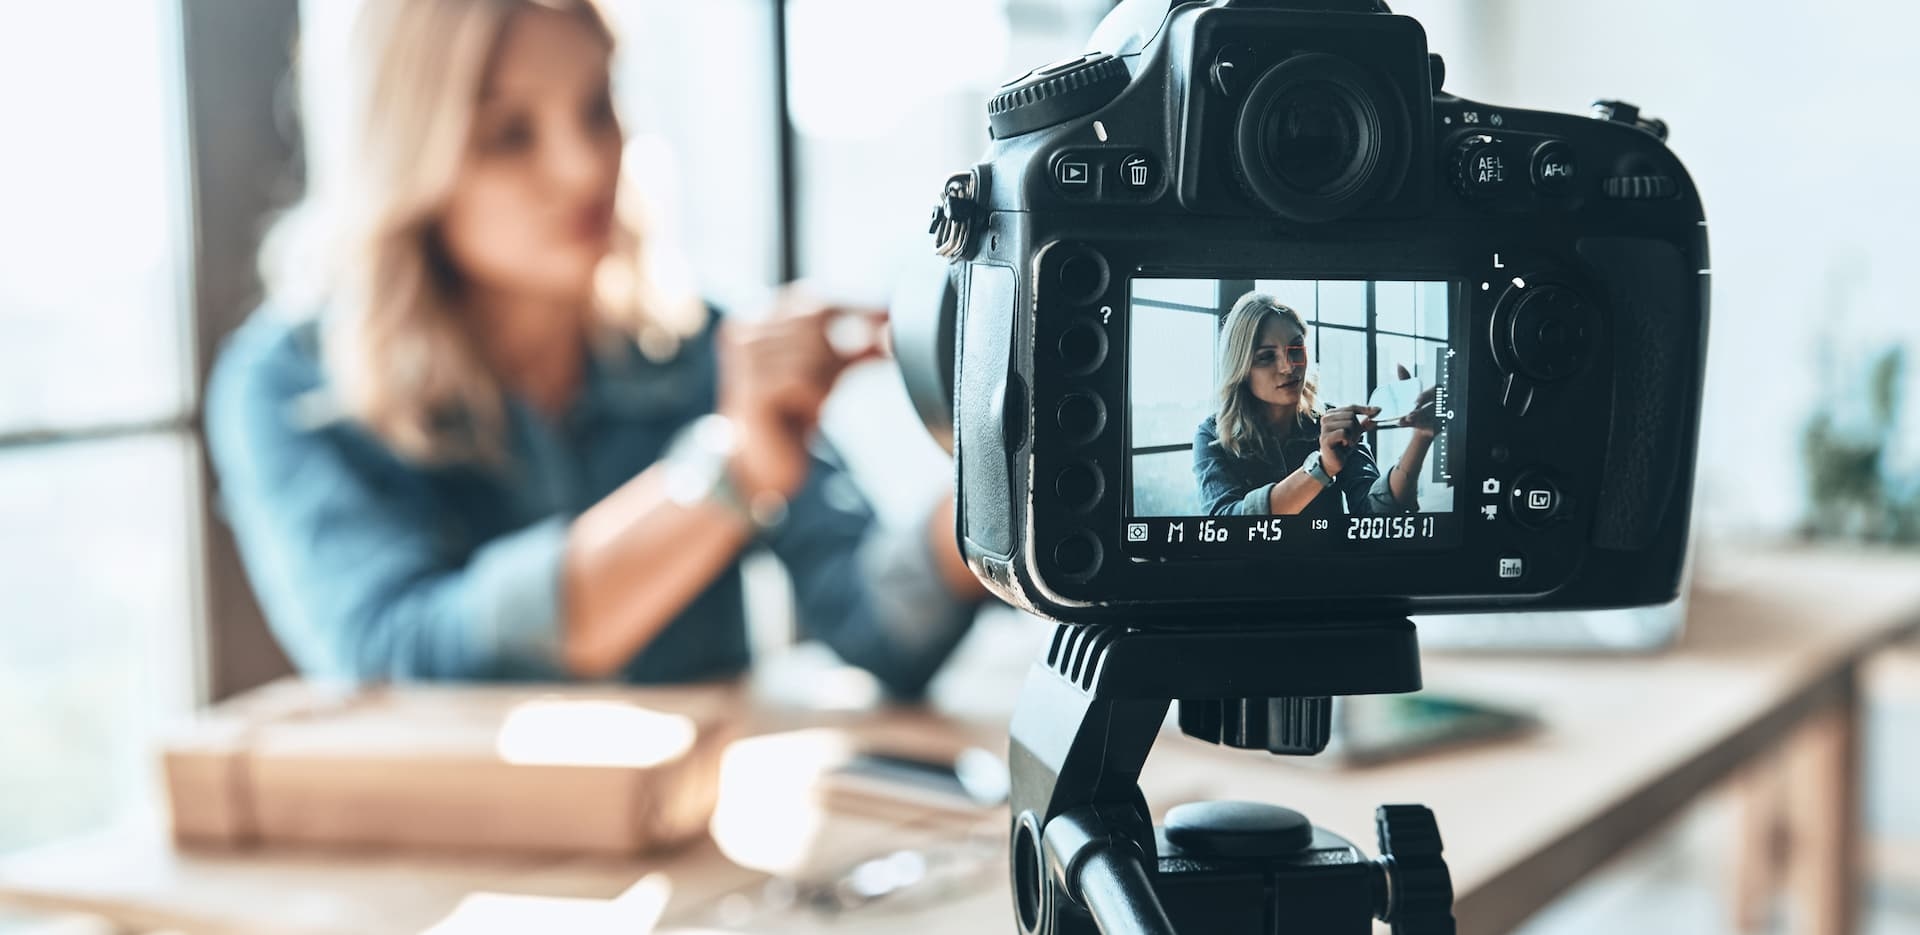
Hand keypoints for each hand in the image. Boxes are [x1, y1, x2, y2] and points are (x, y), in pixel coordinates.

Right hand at [717, 288, 886, 498]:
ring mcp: (743, 359)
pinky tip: (804, 414)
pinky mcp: (750, 388)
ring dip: (823, 382)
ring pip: (812, 352)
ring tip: (809, 404)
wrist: (764, 463)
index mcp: (757, 318)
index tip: (889, 315)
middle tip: (828, 386)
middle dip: (834, 353)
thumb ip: (856, 346)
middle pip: (815, 322)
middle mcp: (744, 331)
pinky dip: (814, 398)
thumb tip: (892, 324)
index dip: (853, 308)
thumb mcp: (828, 371)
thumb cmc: (792, 412)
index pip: (812, 300)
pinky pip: (803, 380)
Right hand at [1318, 404, 1379, 475]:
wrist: (1334, 461)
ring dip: (1353, 436)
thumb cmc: (1342, 445)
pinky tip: (1344, 445)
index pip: (1351, 407)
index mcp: (1332, 414)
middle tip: (1352, 438)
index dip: (1365, 409)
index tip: (1378, 410)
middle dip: (1357, 428)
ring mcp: (1325, 428)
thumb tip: (1376, 411)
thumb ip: (1364, 423)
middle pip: (1351, 415)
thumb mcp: (1355, 433)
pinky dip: (1349, 440)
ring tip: (1348, 442)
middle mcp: (1326, 418)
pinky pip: (1344, 433)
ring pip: (1349, 424)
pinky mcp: (1326, 438)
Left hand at [1394, 364, 1440, 439]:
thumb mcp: (1410, 392)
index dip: (1425, 396)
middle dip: (1420, 412)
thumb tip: (1399, 364)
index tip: (1415, 402)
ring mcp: (1443, 415)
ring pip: (1431, 418)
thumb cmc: (1416, 406)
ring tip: (1403, 421)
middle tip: (1408, 415)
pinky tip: (1409, 426)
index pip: (1436, 390)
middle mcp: (1442, 402)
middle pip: (1434, 407)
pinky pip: (1431, 427)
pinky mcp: (1441, 426)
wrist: (1419, 425)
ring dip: (1417, 420)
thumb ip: (1406, 379)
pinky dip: (1419, 427)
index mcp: (1437, 392)